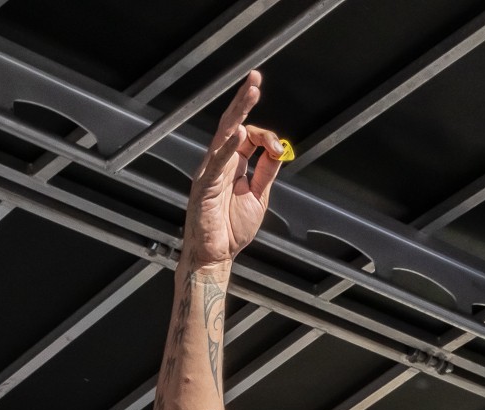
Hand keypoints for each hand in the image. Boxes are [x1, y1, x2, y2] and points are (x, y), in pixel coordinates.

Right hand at [182, 71, 287, 270]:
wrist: (215, 256)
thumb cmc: (230, 229)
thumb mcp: (259, 196)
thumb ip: (267, 172)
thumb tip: (278, 149)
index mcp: (232, 164)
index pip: (248, 135)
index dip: (267, 135)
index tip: (279, 148)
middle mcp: (219, 163)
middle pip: (232, 123)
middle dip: (244, 100)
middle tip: (255, 78)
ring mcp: (210, 172)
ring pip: (224, 134)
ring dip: (239, 112)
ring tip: (251, 91)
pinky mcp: (205, 187)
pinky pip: (217, 163)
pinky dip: (228, 147)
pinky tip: (238, 133)